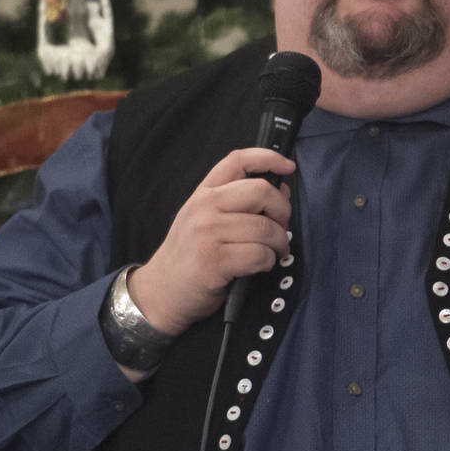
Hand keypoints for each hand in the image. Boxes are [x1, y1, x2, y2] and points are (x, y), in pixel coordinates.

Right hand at [127, 147, 295, 336]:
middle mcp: (204, 208)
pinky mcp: (215, 260)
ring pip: (265, 227)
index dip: (268, 158)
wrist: (161, 292)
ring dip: (279, 243)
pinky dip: (268, 262)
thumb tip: (282, 191)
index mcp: (203, 194)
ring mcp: (207, 233)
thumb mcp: (206, 221)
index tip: (288, 167)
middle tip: (282, 228)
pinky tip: (260, 266)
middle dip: (282, 211)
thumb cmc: (189, 258)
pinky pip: (260, 254)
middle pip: (261, 191)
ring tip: (273, 253)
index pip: (238, 160)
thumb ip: (240, 204)